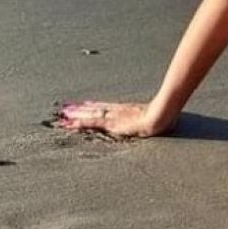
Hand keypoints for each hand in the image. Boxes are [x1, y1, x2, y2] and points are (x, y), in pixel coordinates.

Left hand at [55, 100, 172, 138]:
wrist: (163, 115)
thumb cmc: (164, 117)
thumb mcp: (158, 117)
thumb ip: (156, 116)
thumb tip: (164, 119)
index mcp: (127, 110)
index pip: (107, 107)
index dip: (94, 106)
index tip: (83, 104)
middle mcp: (117, 112)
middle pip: (96, 109)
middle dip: (81, 109)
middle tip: (65, 108)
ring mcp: (114, 117)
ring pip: (91, 115)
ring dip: (76, 115)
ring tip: (62, 115)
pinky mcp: (112, 124)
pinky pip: (92, 123)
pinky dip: (81, 123)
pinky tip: (70, 124)